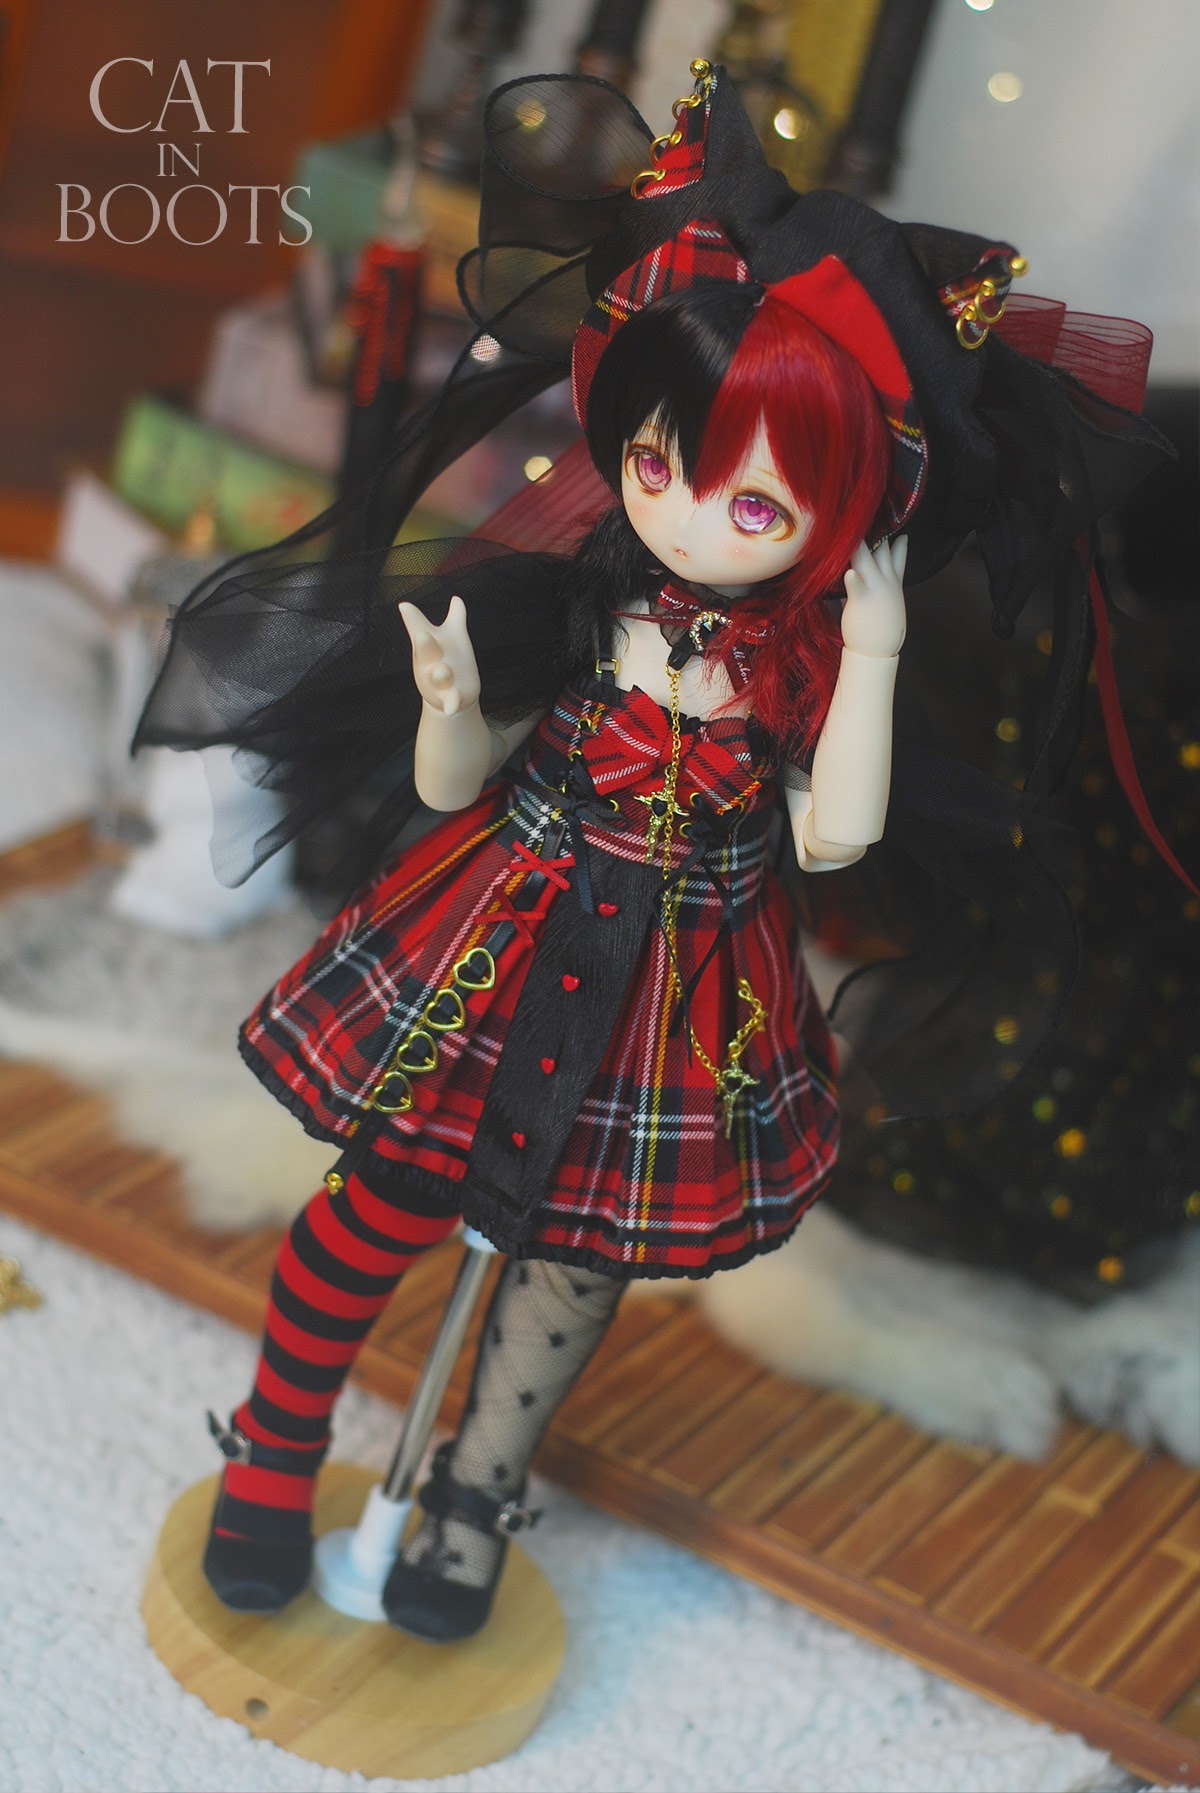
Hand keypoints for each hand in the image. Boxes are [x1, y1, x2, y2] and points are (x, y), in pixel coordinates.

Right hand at [398, 594, 481, 715]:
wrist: (452, 693)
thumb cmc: (447, 658)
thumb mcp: (451, 638)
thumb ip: (455, 618)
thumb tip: (457, 598)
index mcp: (429, 641)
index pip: (419, 625)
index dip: (412, 616)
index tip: (405, 606)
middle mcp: (430, 659)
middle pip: (425, 649)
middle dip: (424, 644)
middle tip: (423, 635)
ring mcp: (439, 679)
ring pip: (438, 675)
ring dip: (440, 673)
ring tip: (443, 670)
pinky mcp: (451, 696)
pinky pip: (450, 700)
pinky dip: (451, 704)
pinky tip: (452, 708)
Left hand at [840, 535, 906, 658]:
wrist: (878, 652)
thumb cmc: (877, 629)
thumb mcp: (882, 603)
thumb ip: (872, 585)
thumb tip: (855, 574)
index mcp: (892, 582)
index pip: (897, 554)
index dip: (895, 539)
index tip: (893, 523)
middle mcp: (886, 581)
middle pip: (881, 548)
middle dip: (875, 530)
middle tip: (868, 512)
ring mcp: (875, 588)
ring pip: (867, 558)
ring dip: (860, 544)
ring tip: (853, 530)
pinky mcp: (861, 599)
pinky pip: (857, 585)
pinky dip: (853, 578)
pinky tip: (849, 572)